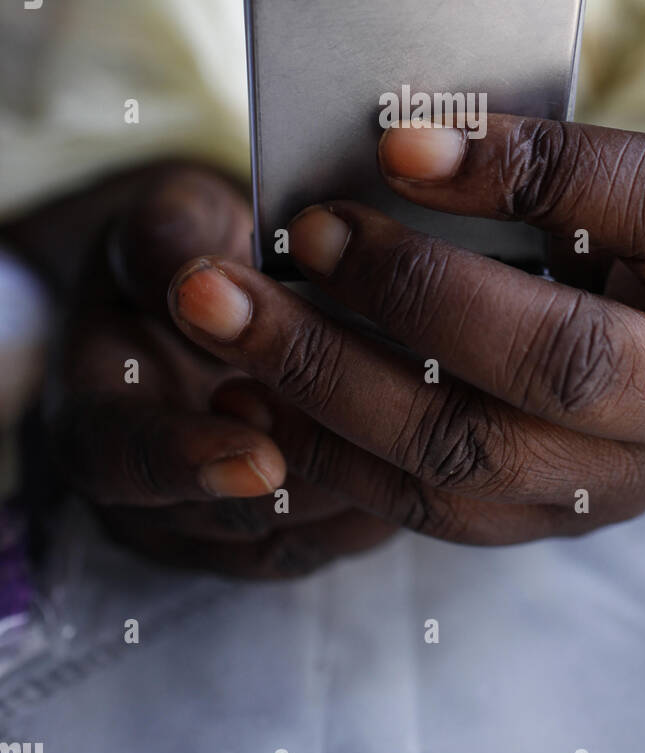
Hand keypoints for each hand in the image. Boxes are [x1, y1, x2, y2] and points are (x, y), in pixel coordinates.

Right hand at [50, 165, 394, 575]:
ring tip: (424, 404)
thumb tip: (186, 267)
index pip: (122, 463)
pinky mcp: (298, 533)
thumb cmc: (187, 248)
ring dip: (366, 476)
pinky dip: (396, 485)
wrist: (212, 287)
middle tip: (380, 418)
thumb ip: (164, 237)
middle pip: (232, 515)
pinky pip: (348, 532)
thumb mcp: (163, 219)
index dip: (186, 462)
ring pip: (303, 532)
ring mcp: (227, 527)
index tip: (257, 450)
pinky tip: (441, 426)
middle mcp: (156, 498)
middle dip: (309, 469)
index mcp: (96, 419)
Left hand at [166, 118, 644, 544]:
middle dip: (407, 293)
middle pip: (551, 362)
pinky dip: (322, 449)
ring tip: (222, 310)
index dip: (534, 171)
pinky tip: (246, 393)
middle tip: (301, 230)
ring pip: (464, 452)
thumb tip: (408, 148)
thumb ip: (557, 161)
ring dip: (326, 378)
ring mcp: (600, 484)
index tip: (403, 138)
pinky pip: (419, 504)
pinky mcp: (526, 523)